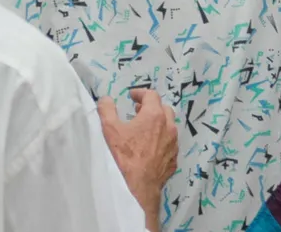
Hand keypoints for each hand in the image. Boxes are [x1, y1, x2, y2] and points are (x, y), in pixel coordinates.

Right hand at [98, 89, 177, 230]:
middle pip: (165, 109)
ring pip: (170, 127)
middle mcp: (168, 128)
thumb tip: (106, 99)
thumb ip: (106, 108)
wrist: (138, 186)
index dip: (140, 93)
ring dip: (159, 123)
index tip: (131, 96)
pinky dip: (162, 139)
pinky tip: (151, 147)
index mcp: (154, 116)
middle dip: (152, 106)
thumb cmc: (124, 155)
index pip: (152, 95)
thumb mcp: (109, 128)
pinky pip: (170, 144)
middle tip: (138, 110)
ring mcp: (173, 145)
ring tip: (145, 128)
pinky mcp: (174, 160)